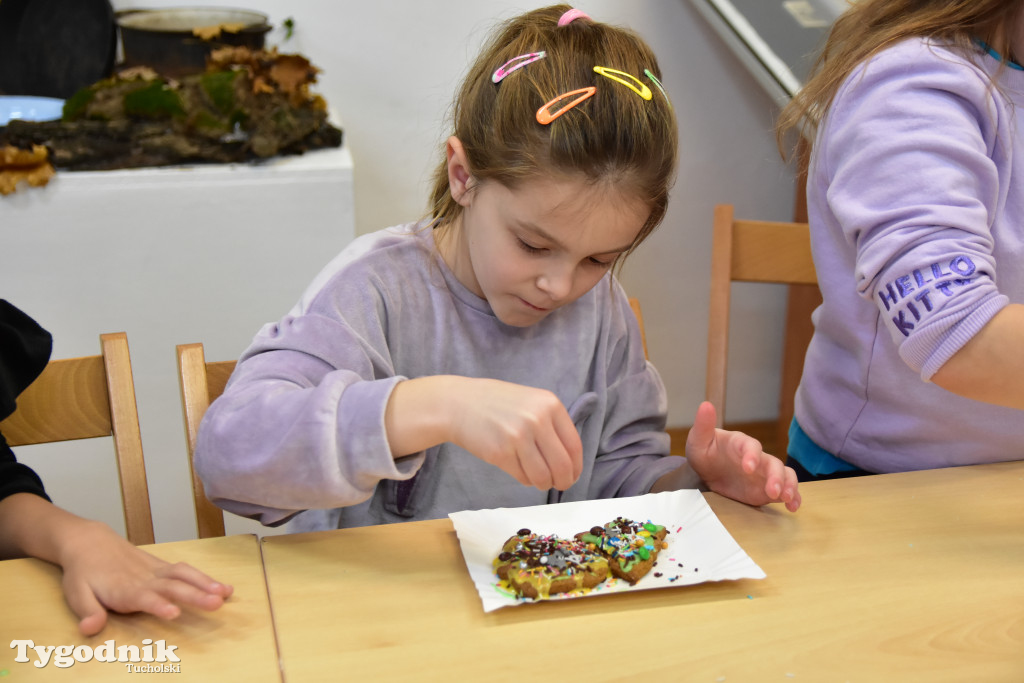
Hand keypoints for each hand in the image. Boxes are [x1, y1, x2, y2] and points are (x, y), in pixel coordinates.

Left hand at [56, 519, 233, 635]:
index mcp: (124, 588)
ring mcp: (156, 570)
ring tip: (226, 594)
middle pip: (173, 585)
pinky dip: (206, 578)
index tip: (174, 612)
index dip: (158, 605)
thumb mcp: (76, 594)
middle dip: (195, 595)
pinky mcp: (163, 566)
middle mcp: (145, 578)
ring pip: (184, 574)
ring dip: (206, 583)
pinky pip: (187, 570)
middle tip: (216, 604)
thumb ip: (87, 612)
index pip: (144, 597)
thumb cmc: (84, 573)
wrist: (91, 543)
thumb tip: (91, 628)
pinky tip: (224, 588)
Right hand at [447, 378, 582, 490]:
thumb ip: (551, 424)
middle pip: (562, 465)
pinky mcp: (500, 453)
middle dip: (563, 481)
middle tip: (559, 484)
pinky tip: (519, 470)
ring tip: (538, 479)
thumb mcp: (531, 402)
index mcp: (550, 404)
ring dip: (543, 483)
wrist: (459, 403)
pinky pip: (523, 477)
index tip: (573, 475)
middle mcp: (537, 419)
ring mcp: (518, 436)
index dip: (576, 466)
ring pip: (543, 476)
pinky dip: (525, 479)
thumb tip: (570, 460)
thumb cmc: (497, 403)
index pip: (574, 445)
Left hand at [685, 402, 800, 511]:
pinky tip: (792, 506)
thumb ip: (703, 425)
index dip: (752, 455)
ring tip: (786, 499)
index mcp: (741, 444)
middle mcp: (758, 457)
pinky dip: (792, 498)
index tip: (748, 468)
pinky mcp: (767, 488)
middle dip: (775, 477)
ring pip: (785, 475)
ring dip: (788, 486)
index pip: (751, 446)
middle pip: (774, 463)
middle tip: (773, 491)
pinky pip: (785, 491)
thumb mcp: (698, 440)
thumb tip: (705, 405)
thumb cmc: (705, 452)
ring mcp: (764, 473)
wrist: (708, 471)